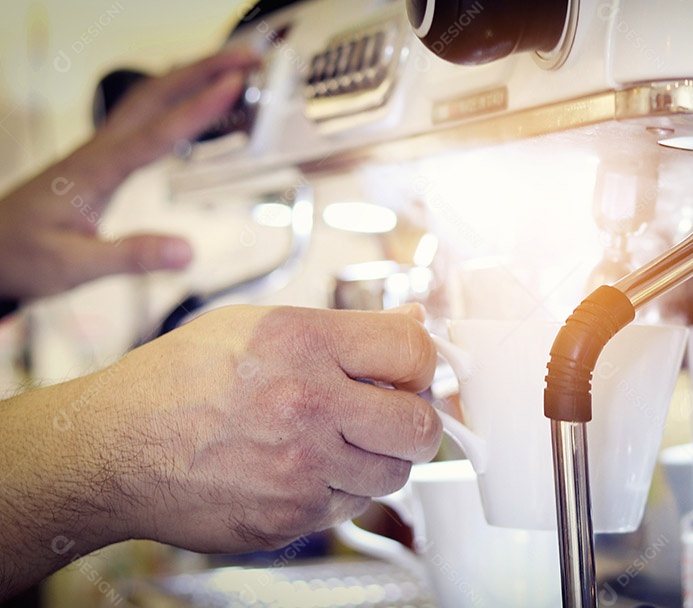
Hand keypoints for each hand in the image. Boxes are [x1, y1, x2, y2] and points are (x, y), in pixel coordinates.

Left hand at [0, 48, 258, 298]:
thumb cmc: (23, 256)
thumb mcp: (74, 267)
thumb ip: (132, 256)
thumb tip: (188, 251)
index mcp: (94, 172)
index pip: (157, 132)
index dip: (199, 108)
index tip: (234, 83)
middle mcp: (98, 151)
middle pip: (154, 95)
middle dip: (202, 70)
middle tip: (247, 58)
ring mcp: (99, 150)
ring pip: (148, 99)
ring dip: (190, 77)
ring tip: (233, 69)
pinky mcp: (102, 158)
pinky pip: (145, 116)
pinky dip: (177, 99)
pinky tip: (196, 104)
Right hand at [0, 305, 440, 592]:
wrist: (110, 449)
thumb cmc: (175, 383)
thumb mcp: (257, 326)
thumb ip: (342, 328)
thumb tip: (407, 326)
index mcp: (302, 344)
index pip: (414, 351)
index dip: (425, 362)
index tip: (416, 370)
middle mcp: (308, 405)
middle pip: (420, 425)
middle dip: (416, 420)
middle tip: (395, 413)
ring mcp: (301, 469)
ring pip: (394, 474)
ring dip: (380, 458)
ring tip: (340, 441)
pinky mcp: (289, 517)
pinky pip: (352, 506)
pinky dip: (342, 490)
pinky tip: (305, 469)